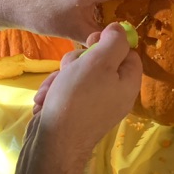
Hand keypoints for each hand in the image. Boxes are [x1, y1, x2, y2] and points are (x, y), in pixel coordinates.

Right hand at [25, 23, 141, 172]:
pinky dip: (54, 93)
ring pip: (77, 75)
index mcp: (128, 83)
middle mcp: (114, 95)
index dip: (110, 43)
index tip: (91, 41)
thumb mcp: (99, 62)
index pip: (128, 53)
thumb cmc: (77, 98)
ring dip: (60, 77)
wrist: (53, 143)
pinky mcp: (74, 114)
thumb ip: (113, 42)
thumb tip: (119, 29)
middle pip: (99, 62)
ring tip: (52, 90)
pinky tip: (45, 101)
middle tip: (69, 68)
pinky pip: (66, 92)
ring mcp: (94, 106)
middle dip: (77, 61)